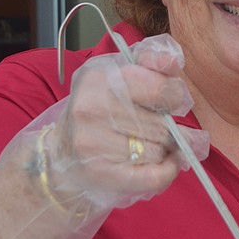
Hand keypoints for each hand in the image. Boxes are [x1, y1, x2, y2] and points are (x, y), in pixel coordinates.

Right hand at [45, 35, 208, 214]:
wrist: (62, 151)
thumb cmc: (99, 108)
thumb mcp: (119, 73)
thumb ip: (151, 61)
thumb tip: (174, 64)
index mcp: (100, 78)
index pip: (159, 88)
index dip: (175, 97)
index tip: (173, 102)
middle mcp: (92, 108)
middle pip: (161, 125)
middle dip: (172, 130)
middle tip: (165, 130)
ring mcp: (93, 142)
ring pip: (157, 151)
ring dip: (164, 151)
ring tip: (151, 146)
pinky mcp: (99, 172)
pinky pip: (152, 176)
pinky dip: (167, 172)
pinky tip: (168, 164)